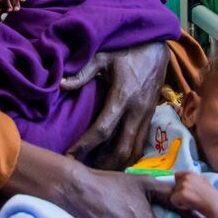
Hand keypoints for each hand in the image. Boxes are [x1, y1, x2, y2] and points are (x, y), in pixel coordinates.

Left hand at [62, 42, 168, 168]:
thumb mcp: (103, 57)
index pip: (103, 129)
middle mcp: (137, 111)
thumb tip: (60, 84)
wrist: (157, 47)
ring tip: (98, 169)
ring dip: (117, 164)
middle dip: (102, 163)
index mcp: (123, 96)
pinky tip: (116, 161)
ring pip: (134, 151)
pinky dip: (129, 157)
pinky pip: (142, 145)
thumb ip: (82, 72)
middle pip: (121, 149)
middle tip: (83, 170)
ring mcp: (147, 116)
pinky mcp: (152, 118)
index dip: (85, 145)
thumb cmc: (128, 50)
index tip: (70, 155)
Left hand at [167, 171, 217, 217]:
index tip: (186, 190)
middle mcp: (186, 177)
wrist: (214, 205)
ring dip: (180, 199)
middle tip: (191, 197)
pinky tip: (188, 205)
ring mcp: (183, 185)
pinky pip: (173, 200)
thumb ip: (193, 179)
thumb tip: (184, 181)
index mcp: (191, 173)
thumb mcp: (203, 181)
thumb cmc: (210, 196)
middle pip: (174, 186)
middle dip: (180, 192)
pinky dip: (179, 205)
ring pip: (173, 193)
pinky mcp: (181, 194)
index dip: (179, 184)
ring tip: (191, 201)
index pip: (176, 175)